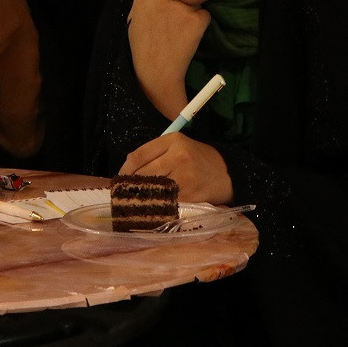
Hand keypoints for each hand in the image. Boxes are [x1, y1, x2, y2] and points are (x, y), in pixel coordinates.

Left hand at [118, 133, 233, 204]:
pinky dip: (156, 205)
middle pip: (144, 173)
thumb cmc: (199, 159)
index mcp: (173, 140)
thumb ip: (156, 153)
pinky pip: (165, 201)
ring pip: (153, 188)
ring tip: (135, 199)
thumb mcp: (179, 146)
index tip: (119, 178)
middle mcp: (178, 156)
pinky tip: (152, 206)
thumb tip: (128, 167)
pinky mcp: (190, 194)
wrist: (228, 173)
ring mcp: (185, 176)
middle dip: (131, 184)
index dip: (125, 169)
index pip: (139, 155)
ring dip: (141, 196)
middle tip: (123, 192)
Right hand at [127, 0, 210, 118]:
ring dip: (190, 14)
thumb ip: (147, 3)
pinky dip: (200, 25)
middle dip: (179, 3)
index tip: (167, 8)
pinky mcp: (197, 18)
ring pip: (193, 2)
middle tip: (175, 24)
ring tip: (180, 33)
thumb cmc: (143, 48)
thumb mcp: (135, 19)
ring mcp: (181, 7)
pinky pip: (204, 15)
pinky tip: (189, 38)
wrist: (156, 71)